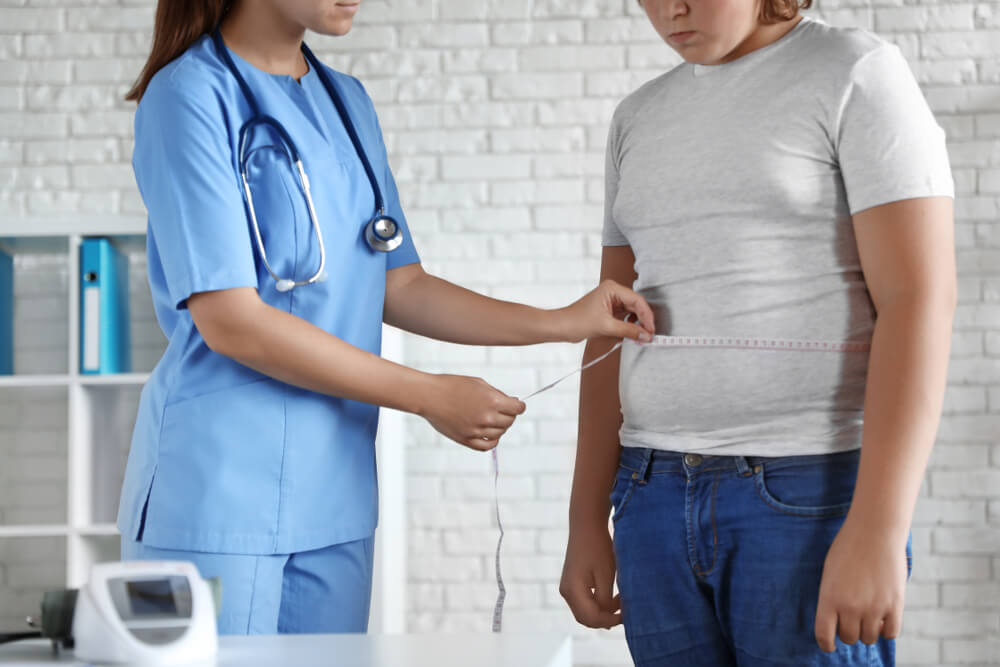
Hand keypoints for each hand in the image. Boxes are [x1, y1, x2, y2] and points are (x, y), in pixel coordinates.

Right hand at [421, 374, 525, 450]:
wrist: (429, 395)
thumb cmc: (452, 385)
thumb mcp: (479, 383)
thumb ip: (498, 394)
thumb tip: (514, 403)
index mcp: (492, 401)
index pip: (518, 409)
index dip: (518, 406)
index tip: (516, 405)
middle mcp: (487, 417)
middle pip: (510, 421)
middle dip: (508, 415)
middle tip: (499, 409)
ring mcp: (476, 430)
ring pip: (500, 433)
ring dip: (499, 426)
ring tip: (488, 418)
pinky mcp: (466, 440)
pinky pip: (487, 446)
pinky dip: (492, 441)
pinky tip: (489, 433)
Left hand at [558, 280, 654, 342]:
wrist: (561, 327)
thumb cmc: (576, 321)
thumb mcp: (606, 326)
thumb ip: (628, 330)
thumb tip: (646, 335)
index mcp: (612, 288)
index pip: (637, 300)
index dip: (647, 316)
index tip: (651, 330)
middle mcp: (613, 292)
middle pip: (636, 305)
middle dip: (643, 321)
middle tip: (649, 335)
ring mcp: (612, 301)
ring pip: (632, 312)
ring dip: (637, 324)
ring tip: (642, 336)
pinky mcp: (609, 310)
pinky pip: (625, 317)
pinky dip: (630, 326)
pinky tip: (632, 334)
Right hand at [559, 520, 621, 628]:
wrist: (586, 524)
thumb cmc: (598, 547)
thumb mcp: (606, 575)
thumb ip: (606, 600)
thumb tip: (608, 618)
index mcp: (573, 590)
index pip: (591, 618)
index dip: (610, 621)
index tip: (627, 615)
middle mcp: (566, 592)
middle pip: (586, 618)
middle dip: (606, 619)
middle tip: (626, 611)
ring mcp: (567, 587)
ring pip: (586, 611)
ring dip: (604, 611)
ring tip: (621, 601)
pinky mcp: (572, 582)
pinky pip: (585, 601)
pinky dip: (599, 603)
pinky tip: (613, 594)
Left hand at [815, 517, 908, 651]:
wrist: (874, 531)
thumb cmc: (848, 548)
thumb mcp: (830, 573)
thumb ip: (832, 598)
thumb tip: (836, 621)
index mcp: (829, 598)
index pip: (824, 635)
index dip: (826, 644)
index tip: (830, 646)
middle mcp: (851, 607)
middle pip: (849, 638)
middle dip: (849, 633)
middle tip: (852, 621)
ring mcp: (874, 607)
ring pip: (869, 638)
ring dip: (868, 631)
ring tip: (868, 616)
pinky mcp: (895, 605)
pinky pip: (891, 633)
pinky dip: (886, 630)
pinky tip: (883, 619)